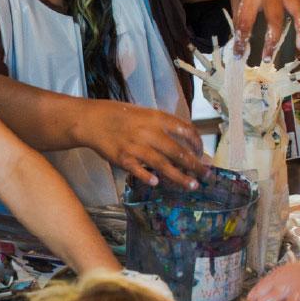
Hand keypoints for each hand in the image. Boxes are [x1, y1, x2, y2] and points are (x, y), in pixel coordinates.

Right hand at [77, 100, 207, 188]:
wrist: (93, 120)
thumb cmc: (121, 117)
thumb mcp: (145, 115)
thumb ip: (163, 127)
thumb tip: (184, 143)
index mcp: (157, 118)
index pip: (186, 130)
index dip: (197, 143)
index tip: (202, 154)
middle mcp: (149, 132)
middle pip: (178, 151)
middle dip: (195, 165)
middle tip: (206, 175)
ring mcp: (136, 146)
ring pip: (163, 164)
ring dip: (180, 176)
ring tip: (192, 185)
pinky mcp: (122, 158)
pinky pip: (138, 169)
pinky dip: (148, 176)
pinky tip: (157, 182)